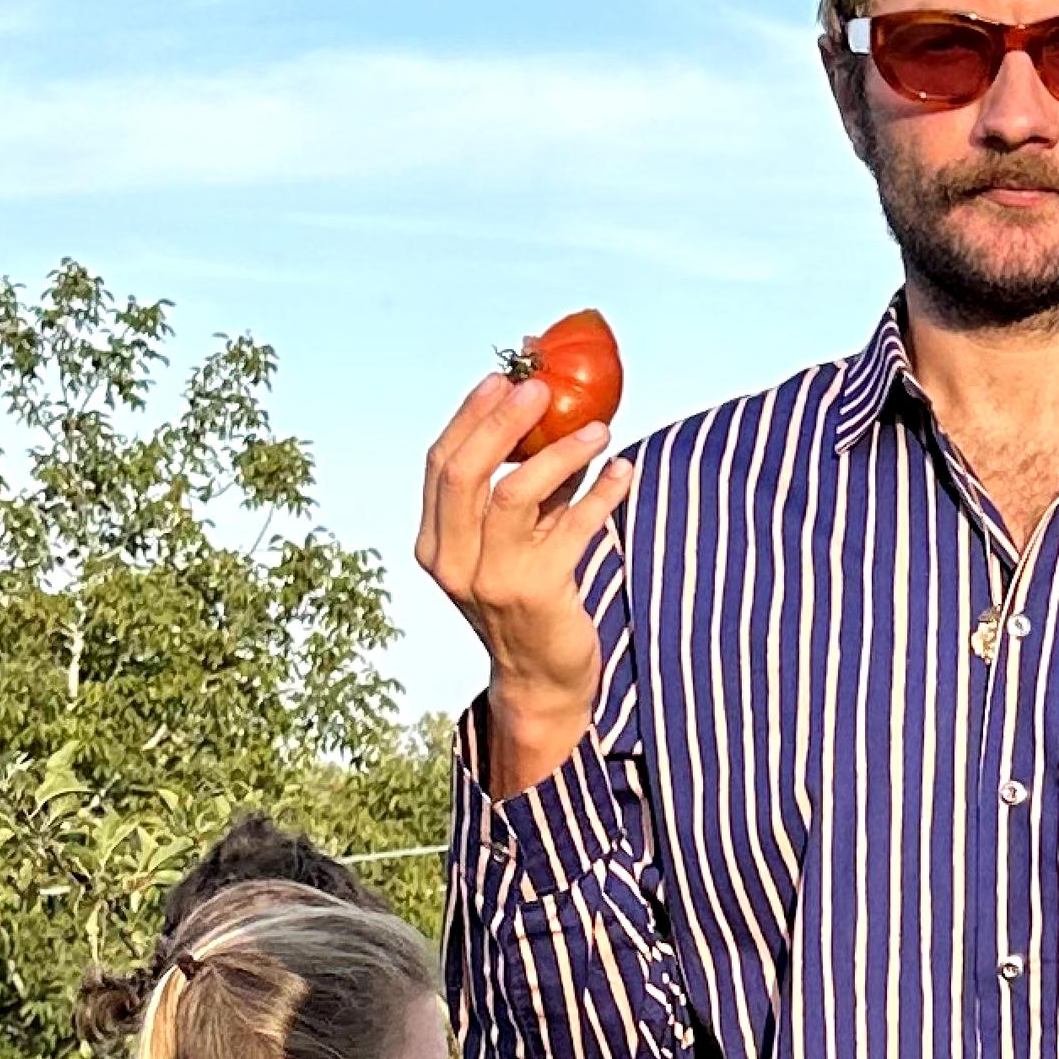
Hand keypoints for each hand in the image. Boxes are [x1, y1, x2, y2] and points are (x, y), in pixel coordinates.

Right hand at [418, 368, 634, 795]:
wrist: (540, 679)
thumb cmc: (527, 597)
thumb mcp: (508, 542)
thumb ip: (518, 486)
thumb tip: (550, 414)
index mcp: (435, 543)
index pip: (441, 465)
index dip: (471, 417)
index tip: (504, 380)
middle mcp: (452, 562)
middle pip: (466, 471)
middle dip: (502, 421)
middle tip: (542, 389)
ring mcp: (490, 579)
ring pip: (515, 492)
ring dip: (559, 452)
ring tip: (598, 429)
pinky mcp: (537, 592)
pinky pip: (572, 526)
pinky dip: (601, 493)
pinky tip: (623, 472)